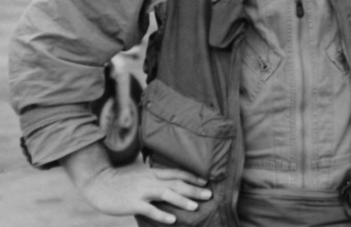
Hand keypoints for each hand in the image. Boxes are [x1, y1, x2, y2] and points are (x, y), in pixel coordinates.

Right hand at [78, 164, 211, 223]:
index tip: (205, 181)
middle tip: (209, 194)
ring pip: (166, 194)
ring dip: (182, 200)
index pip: (177, 173)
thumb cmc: (121, 181)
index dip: (192, 177)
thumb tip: (168, 183)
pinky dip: (161, 214)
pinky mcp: (133, 203)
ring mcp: (142, 191)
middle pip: (176, 183)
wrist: (99, 183)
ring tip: (196, 205)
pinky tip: (172, 219)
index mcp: (153, 173)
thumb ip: (153, 178)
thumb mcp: (140, 175)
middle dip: (194, 189)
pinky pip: (149, 209)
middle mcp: (150, 179)